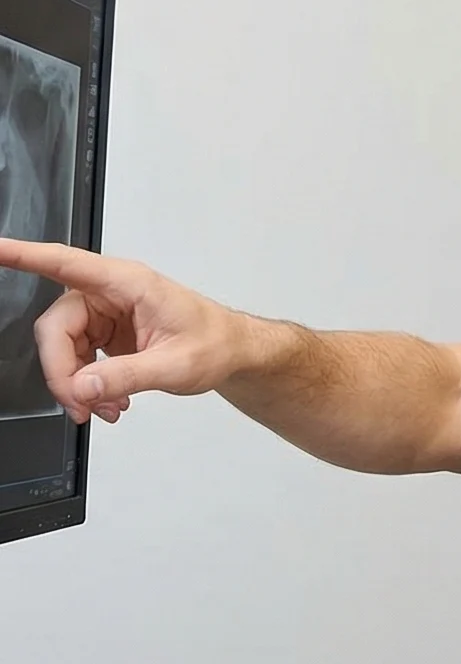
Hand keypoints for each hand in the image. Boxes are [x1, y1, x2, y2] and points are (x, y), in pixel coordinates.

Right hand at [0, 239, 243, 424]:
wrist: (233, 352)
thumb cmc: (216, 343)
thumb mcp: (177, 365)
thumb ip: (128, 375)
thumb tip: (83, 387)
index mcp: (128, 283)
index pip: (65, 263)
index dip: (23, 255)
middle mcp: (111, 292)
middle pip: (56, 328)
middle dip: (62, 372)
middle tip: (81, 405)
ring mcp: (106, 312)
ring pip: (63, 347)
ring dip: (76, 384)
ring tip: (104, 408)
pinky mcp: (105, 332)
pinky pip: (77, 358)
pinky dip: (87, 385)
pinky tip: (110, 401)